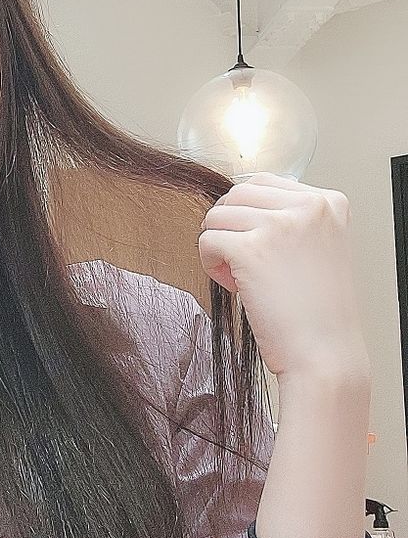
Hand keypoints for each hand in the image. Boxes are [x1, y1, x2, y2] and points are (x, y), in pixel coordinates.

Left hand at [197, 171, 369, 380]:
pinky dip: (209, 263)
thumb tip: (241, 206)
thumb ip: (292, 222)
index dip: (248, 215)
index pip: (264, 182)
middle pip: (236, 194)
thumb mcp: (319, 249)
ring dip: (218, 247)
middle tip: (241, 262)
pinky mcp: (251, 249)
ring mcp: (279, 225)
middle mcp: (308, 206)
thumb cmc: (317, 312)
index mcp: (329, 202)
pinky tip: (232, 284)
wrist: (324, 354)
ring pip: (217, 216)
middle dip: (229, 227)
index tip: (258, 246)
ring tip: (239, 277)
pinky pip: (207, 240)